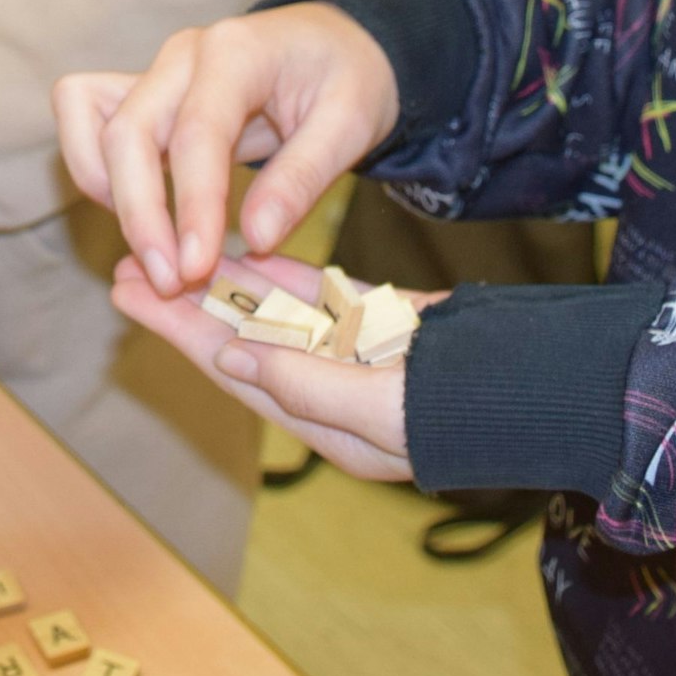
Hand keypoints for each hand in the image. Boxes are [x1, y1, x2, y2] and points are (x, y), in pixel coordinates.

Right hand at [54, 4, 400, 297]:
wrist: (332, 42)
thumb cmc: (347, 78)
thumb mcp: (351, 123)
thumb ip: (302, 179)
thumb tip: (255, 239)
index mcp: (235, 52)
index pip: (197, 133)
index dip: (192, 206)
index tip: (196, 269)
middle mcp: (181, 55)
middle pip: (127, 132)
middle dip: (140, 215)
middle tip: (171, 282)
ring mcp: (155, 71)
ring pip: (92, 125)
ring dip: (107, 193)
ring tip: (154, 250)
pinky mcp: (142, 92)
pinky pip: (88, 120)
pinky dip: (97, 171)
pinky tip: (142, 215)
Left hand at [110, 251, 444, 480]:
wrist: (551, 382)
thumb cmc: (476, 405)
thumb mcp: (385, 406)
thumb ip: (307, 383)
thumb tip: (233, 358)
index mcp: (331, 424)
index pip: (237, 372)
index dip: (182, 333)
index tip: (131, 295)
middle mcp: (335, 393)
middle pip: (241, 343)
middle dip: (185, 308)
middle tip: (125, 270)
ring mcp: (359, 358)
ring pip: (272, 315)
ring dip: (222, 285)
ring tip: (170, 253)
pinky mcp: (383, 325)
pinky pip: (316, 298)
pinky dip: (279, 277)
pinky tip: (244, 251)